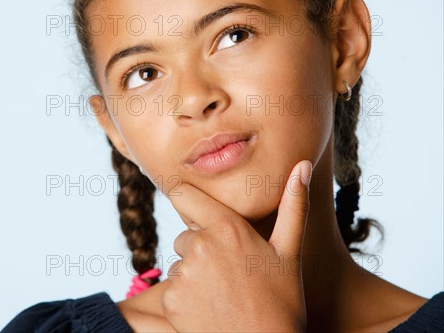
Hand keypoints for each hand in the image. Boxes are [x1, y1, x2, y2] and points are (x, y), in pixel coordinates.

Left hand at [161, 160, 312, 331]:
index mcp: (226, 228)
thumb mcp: (289, 252)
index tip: (193, 210)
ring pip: (180, 264)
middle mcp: (199, 246)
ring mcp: (183, 274)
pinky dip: (185, 298)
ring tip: (223, 294)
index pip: (183, 195)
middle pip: (186, 236)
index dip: (187, 200)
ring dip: (194, 274)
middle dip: (200, 248)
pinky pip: (172, 289)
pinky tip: (210, 309)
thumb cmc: (282, 303)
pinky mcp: (170, 300)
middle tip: (230, 273)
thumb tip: (303, 165)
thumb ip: (293, 206)